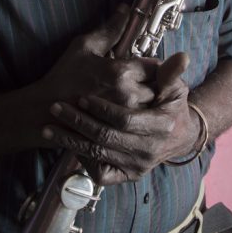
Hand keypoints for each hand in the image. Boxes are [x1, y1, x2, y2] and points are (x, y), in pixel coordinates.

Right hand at [35, 5, 157, 118]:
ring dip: (150, 103)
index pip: (157, 67)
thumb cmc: (63, 76)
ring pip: (153, 109)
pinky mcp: (120, 132)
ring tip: (138, 98)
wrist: (44, 110)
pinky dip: (141, 120)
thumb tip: (125, 9)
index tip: (146, 67)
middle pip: (159, 89)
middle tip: (143, 82)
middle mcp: (128, 95)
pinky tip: (129, 113)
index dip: (154, 66)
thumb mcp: (84, 46)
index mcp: (121, 72)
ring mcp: (124, 117)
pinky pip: (142, 125)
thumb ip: (110, 29)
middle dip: (154, 84)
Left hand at [41, 51, 198, 184]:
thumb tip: (182, 56)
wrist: (180, 136)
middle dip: (78, 122)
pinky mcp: (130, 176)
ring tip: (49, 126)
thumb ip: (169, 73)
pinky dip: (82, 159)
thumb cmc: (171, 105)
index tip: (82, 97)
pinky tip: (67, 144)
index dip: (102, 109)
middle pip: (106, 137)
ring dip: (71, 140)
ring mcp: (139, 166)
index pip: (125, 119)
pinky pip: (101, 173)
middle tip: (56, 107)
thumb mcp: (174, 87)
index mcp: (162, 126)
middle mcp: (150, 150)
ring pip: (98, 154)